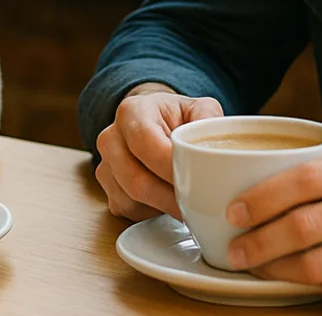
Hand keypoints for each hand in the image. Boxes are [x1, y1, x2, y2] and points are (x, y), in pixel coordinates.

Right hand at [94, 83, 222, 221]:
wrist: (154, 122)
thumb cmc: (177, 117)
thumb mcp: (199, 108)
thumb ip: (209, 119)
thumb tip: (216, 145)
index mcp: (131, 112)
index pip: (146, 145)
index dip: (171, 168)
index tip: (197, 180)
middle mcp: (111, 139)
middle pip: (136, 180)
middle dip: (171, 197)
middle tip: (199, 203)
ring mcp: (105, 165)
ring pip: (131, 199)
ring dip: (163, 207)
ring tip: (189, 202)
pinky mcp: (107, 189)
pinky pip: (129, 210)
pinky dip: (153, 212)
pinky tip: (169, 201)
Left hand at [224, 145, 321, 307]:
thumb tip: (270, 186)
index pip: (302, 178)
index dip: (259, 197)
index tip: (234, 210)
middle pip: (302, 226)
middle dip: (258, 241)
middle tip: (235, 249)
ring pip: (317, 266)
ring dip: (278, 270)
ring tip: (259, 267)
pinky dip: (318, 287)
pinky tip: (305, 280)